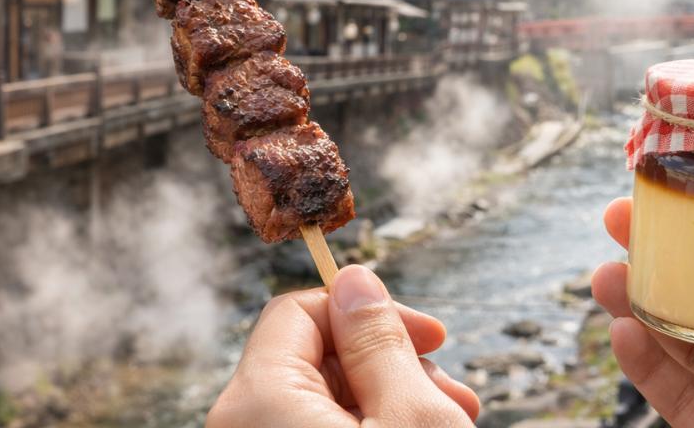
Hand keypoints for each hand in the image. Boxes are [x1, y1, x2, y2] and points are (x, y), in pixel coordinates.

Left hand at [207, 265, 478, 426]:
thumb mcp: (410, 414)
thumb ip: (378, 341)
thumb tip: (354, 280)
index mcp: (256, 401)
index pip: (298, 311)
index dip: (370, 313)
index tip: (431, 335)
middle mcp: (241, 427)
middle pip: (312, 359)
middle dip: (390, 365)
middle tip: (452, 393)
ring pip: (319, 401)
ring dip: (387, 400)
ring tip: (449, 419)